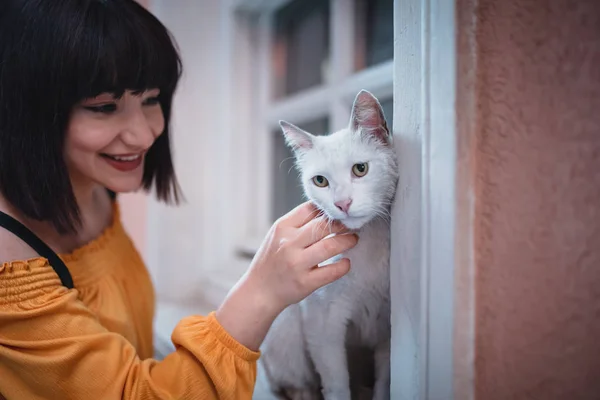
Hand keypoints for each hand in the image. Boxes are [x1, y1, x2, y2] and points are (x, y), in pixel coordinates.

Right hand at [215, 201, 357, 349]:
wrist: (259, 291)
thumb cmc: (271, 261)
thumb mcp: (277, 236)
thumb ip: (298, 223)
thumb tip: (326, 211)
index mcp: (282, 228)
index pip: (310, 209)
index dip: (328, 209)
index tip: (338, 212)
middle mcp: (288, 244)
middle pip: (323, 225)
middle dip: (342, 224)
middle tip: (351, 225)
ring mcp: (297, 264)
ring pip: (331, 246)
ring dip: (347, 241)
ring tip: (353, 239)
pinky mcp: (305, 283)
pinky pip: (332, 271)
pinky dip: (344, 266)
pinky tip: (346, 262)